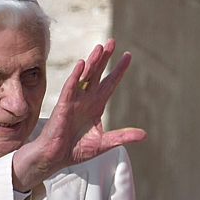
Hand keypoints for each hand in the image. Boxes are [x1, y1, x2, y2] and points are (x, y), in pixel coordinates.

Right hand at [12, 38, 145, 190]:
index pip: (110, 83)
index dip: (119, 70)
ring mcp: (74, 101)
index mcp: (96, 106)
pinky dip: (76, 76)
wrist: (55, 158)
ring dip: (92, 62)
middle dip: (105, 58)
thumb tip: (144, 135)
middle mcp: (86, 99)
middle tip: (112, 41)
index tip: (128, 55)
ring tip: (100, 48)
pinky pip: (70, 88)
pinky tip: (82, 64)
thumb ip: (122, 136)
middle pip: (97, 73)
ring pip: (84, 76)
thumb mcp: (104, 143)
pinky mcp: (63, 106)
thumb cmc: (76, 150)